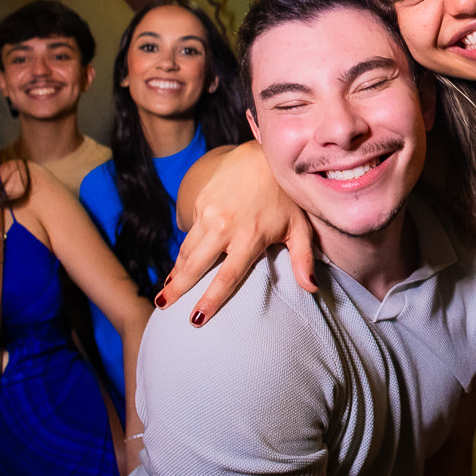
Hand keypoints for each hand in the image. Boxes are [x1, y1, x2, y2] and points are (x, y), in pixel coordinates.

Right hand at [165, 142, 319, 325]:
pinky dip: (182, 252)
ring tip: (165, 292)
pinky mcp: (200, 202)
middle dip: (178, 288)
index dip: (211, 299)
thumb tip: (312, 289)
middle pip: (196, 265)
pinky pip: (188, 233)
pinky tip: (177, 266)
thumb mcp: (300, 226)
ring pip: (187, 250)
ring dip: (175, 272)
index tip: (197, 319)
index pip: (227, 276)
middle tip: (163, 306)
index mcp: (251, 236)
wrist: (261, 156)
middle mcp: (225, 226)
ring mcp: (209, 213)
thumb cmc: (285, 196)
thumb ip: (304, 258)